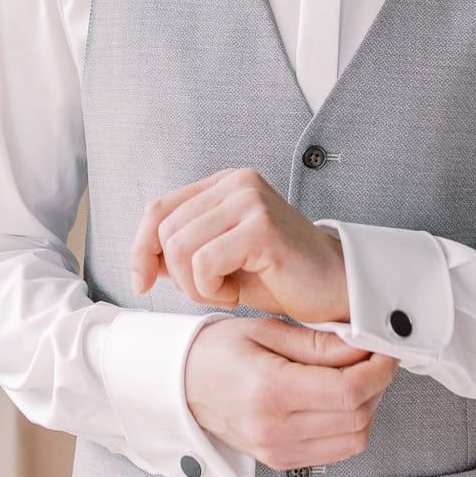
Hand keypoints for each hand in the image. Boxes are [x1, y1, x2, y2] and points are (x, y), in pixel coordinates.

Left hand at [129, 167, 349, 324]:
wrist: (334, 289)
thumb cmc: (280, 276)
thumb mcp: (221, 256)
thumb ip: (183, 248)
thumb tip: (142, 262)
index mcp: (225, 183)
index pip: (158, 209)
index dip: (140, 248)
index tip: (142, 282)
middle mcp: (237, 183)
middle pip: (165, 231)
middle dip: (177, 276)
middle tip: (215, 291)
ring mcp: (250, 201)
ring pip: (178, 248)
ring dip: (196, 286)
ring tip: (228, 292)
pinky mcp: (261, 228)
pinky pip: (204, 263)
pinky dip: (212, 290)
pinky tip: (238, 294)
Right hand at [184, 315, 397, 469]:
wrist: (179, 384)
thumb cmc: (215, 353)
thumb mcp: (265, 331)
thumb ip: (318, 343)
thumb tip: (361, 346)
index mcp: (270, 391)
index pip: (348, 390)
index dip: (378, 369)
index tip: (384, 351)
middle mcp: (275, 428)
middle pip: (358, 417)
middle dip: (377, 385)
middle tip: (372, 359)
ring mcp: (277, 450)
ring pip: (354, 439)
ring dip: (367, 408)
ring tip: (355, 378)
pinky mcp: (280, 460)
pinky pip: (336, 452)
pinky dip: (349, 427)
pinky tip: (338, 401)